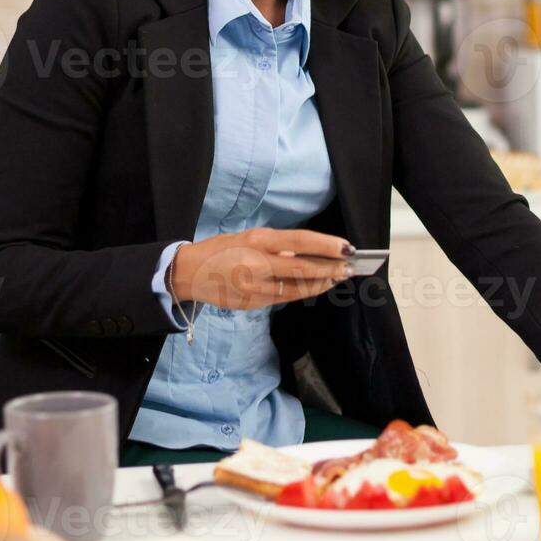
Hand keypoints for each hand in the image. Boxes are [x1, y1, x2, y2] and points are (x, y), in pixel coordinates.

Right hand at [170, 228, 352, 310]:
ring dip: (321, 283)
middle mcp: (257, 264)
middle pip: (302, 268)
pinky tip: (315, 288)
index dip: (325, 245)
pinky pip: (283, 298)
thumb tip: (306, 253)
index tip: (347, 247)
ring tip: (337, 277)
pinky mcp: (252, 303)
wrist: (190, 273)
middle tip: (350, 268)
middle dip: (330, 269)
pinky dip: (302, 292)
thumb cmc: (222, 249)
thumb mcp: (248, 237)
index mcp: (257, 241)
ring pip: (297, 288)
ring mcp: (255, 287)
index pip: (299, 241)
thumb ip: (276, 246)